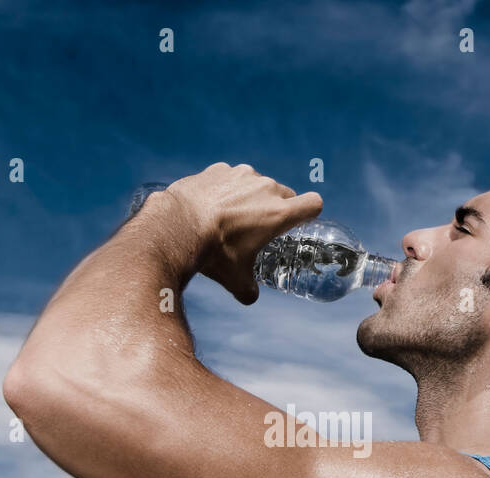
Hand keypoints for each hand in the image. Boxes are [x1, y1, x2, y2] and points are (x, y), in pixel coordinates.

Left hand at [163, 163, 322, 304]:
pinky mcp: (219, 169)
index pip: (313, 203)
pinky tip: (210, 205)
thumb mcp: (234, 278)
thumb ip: (249, 289)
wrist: (176, 227)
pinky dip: (225, 189)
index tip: (298, 223)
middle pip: (285, 193)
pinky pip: (230, 177)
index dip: (309, 213)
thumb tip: (250, 297)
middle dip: (277, 208)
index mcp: (278, 213)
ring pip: (256, 183)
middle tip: (260, 226)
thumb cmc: (213, 252)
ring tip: (230, 216)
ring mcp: (241, 174)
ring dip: (250, 196)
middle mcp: (265, 188)